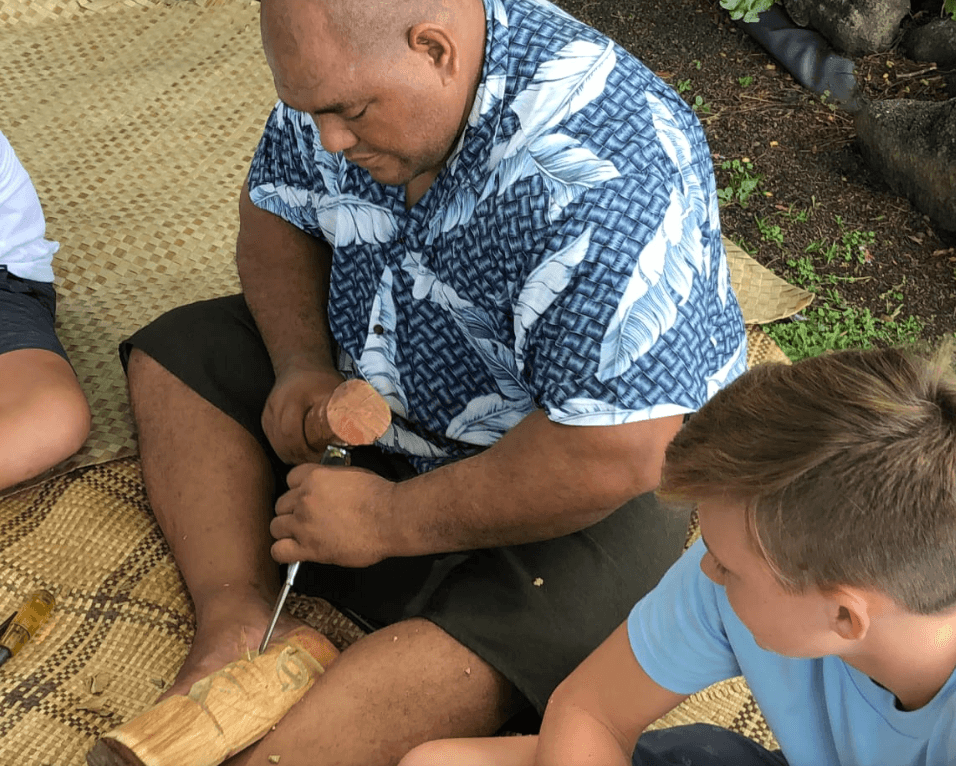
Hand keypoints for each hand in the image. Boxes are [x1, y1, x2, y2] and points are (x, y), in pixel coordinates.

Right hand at [262, 362, 343, 464]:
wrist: (299, 364)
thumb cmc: (320, 378)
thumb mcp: (335, 389)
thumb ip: (349, 408)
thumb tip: (367, 431)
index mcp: (292, 399)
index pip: (291, 433)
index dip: (306, 451)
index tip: (321, 458)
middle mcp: (275, 407)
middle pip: (282, 443)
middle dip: (300, 458)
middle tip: (318, 464)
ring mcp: (268, 414)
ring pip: (276, 445)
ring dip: (293, 457)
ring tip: (311, 461)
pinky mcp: (266, 419)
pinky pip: (273, 441)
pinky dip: (286, 451)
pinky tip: (300, 455)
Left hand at [270, 462, 398, 567]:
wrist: (390, 517)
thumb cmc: (379, 496)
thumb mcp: (352, 474)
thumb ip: (331, 479)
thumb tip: (326, 486)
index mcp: (315, 477)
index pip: (290, 480)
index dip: (298, 491)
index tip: (307, 499)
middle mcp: (304, 497)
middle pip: (281, 505)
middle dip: (292, 512)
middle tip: (308, 520)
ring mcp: (303, 523)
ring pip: (276, 527)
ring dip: (287, 532)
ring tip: (303, 537)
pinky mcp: (308, 547)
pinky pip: (279, 550)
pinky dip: (284, 552)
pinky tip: (296, 552)